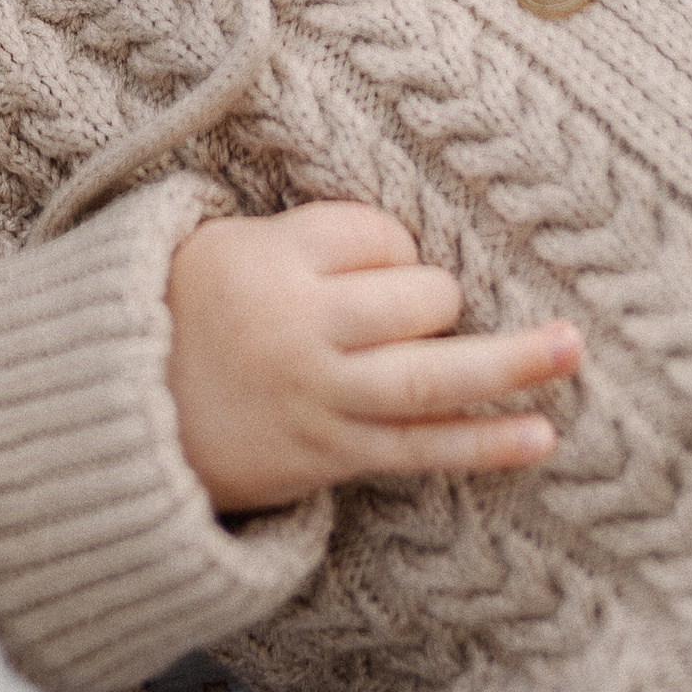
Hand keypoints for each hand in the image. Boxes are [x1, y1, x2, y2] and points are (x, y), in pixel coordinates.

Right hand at [165, 203, 580, 513]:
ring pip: (431, 379)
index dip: (391, 250)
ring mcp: (320, 398)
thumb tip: (407, 245)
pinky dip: (482, 443)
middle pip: (415, 301)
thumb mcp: (225, 243)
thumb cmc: (186, 314)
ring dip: (510, 366)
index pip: (377, 236)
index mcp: (271, 260)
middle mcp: (301, 328)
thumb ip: (309, 238)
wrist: (121, 418)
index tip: (374, 265)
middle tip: (454, 305)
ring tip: (571, 350)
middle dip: (445, 301)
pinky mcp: (329, 455)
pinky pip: (419, 449)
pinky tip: (539, 436)